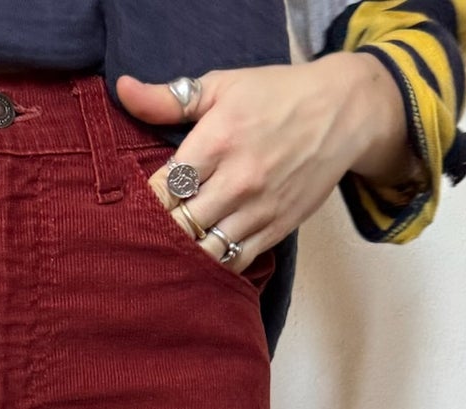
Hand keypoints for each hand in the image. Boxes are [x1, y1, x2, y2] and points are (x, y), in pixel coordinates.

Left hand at [116, 56, 424, 273]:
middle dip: (159, 233)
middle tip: (146, 235)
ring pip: (206, 251)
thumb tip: (123, 91)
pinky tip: (201, 261)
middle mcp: (237, 180)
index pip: (163, 189)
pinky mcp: (277, 228)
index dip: (143, 203)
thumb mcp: (222, 86)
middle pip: (180, 226)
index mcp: (217, 141)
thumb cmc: (276, 95)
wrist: (342, 112)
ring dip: (184, 255)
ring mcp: (259, 209)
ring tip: (170, 252)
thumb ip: (169, 98)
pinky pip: (237, 262)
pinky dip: (215, 266)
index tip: (137, 205)